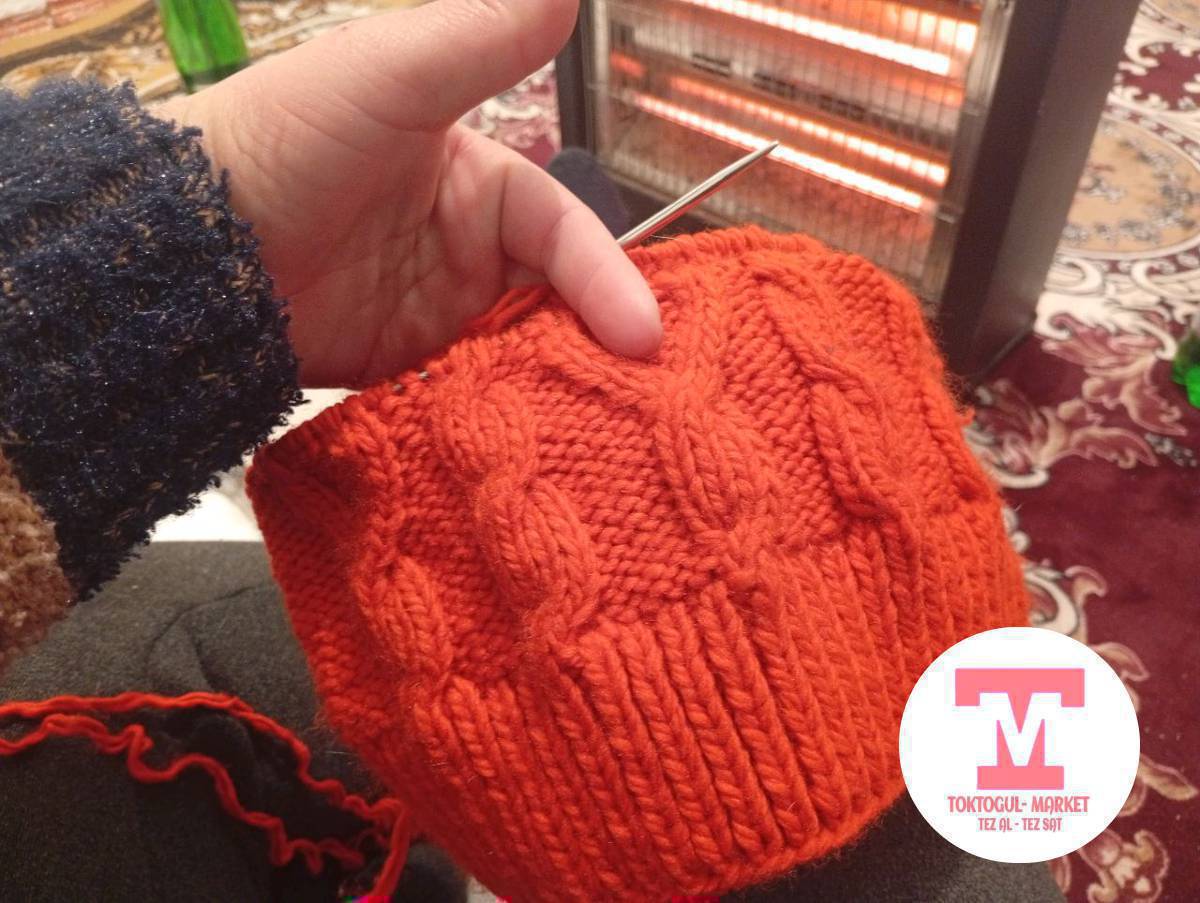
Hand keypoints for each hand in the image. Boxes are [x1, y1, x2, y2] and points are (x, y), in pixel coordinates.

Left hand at [158, 0, 660, 387]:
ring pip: (524, 348)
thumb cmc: (285, 142)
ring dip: (561, 379)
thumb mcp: (392, 78)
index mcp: (475, 181)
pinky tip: (536, 436)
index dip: (605, 278)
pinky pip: (475, 388)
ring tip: (605, 423)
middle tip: (643, 390)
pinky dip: (507, 407)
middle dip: (600, 339)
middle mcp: (464, 246)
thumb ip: (482, 40)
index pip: (563, 232)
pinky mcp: (407, 363)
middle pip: (557, 298)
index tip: (640, 330)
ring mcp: (436, 309)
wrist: (190, 243)